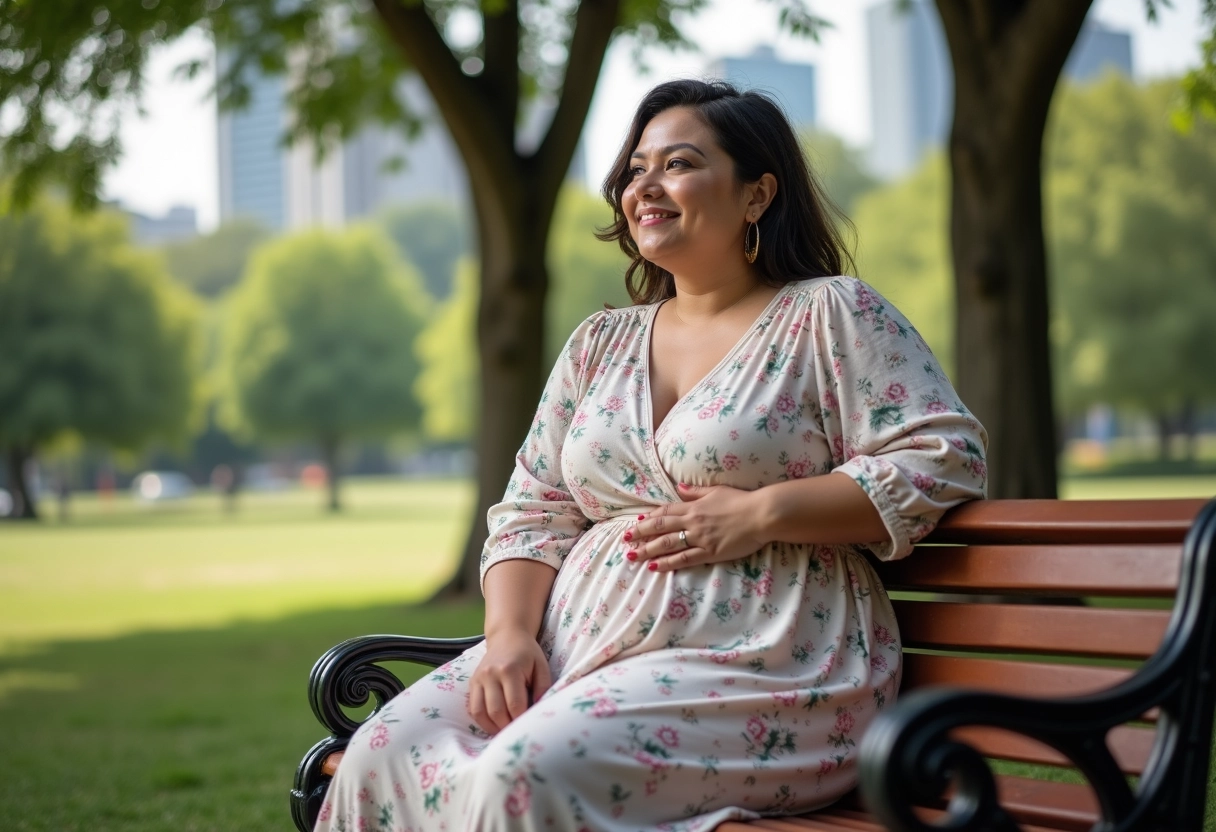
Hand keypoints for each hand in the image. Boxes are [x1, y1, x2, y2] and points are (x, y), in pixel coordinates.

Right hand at [468, 629, 551, 735]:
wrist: (507, 636)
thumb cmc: (527, 653)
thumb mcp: (542, 666)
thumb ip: (543, 687)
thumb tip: (538, 710)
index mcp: (510, 670)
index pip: (515, 704)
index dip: (522, 720)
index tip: (529, 726)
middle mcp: (490, 674)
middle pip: (496, 711)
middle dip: (507, 727)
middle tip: (517, 732)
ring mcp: (478, 678)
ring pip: (480, 713)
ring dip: (492, 727)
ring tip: (504, 732)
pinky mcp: (472, 682)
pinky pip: (472, 708)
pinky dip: (482, 720)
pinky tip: (493, 724)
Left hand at [626, 483, 768, 571]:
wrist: (761, 514)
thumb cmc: (742, 501)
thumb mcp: (716, 490)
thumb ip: (696, 491)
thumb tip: (680, 487)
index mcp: (694, 506)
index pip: (665, 512)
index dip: (649, 518)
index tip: (636, 522)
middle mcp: (692, 522)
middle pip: (660, 528)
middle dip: (640, 534)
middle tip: (625, 540)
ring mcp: (700, 538)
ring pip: (667, 544)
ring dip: (647, 550)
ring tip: (632, 556)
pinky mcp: (709, 552)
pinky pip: (684, 558)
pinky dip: (668, 563)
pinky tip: (655, 567)